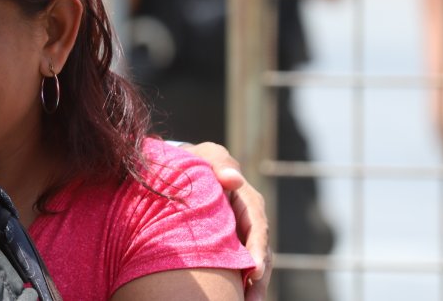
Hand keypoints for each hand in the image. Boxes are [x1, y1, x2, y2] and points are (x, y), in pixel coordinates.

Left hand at [184, 142, 272, 300]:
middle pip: (260, 253)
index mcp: (248, 201)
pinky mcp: (231, 248)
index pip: (258, 226)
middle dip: (259, 278)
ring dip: (252, 287)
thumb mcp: (206, 156)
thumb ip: (219, 161)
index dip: (257, 248)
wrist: (181, 172)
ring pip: (253, 266)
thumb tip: (235, 179)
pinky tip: (234, 298)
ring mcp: (241, 237)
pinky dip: (238, 285)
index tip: (254, 270)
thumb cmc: (195, 163)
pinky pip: (238, 269)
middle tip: (251, 298)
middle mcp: (250, 222)